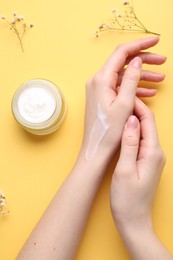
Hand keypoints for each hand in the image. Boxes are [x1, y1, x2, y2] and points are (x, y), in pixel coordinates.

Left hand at [80, 37, 165, 164]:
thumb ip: (131, 79)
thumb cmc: (108, 132)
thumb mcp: (124, 104)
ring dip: (142, 76)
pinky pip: (120, 88)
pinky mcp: (102, 98)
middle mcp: (98, 81)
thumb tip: (136, 60)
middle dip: (144, 61)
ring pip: (124, 76)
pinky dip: (134, 88)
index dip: (140, 44)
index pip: (122, 53)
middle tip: (162, 61)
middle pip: (123, 63)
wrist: (96, 150)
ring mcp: (99, 90)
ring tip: (160, 79)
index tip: (157, 41)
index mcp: (101, 79)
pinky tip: (149, 92)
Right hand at [110, 97, 165, 233]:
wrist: (134, 221)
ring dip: (132, 120)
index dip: (136, 106)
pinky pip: (141, 141)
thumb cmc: (127, 199)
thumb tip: (131, 120)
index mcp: (152, 152)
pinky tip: (122, 131)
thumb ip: (129, 143)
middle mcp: (156, 153)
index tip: (123, 96)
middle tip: (119, 101)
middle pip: (147, 124)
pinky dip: (132, 132)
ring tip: (118, 112)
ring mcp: (152, 158)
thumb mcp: (124, 169)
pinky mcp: (146, 162)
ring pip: (143, 132)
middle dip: (134, 110)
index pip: (147, 120)